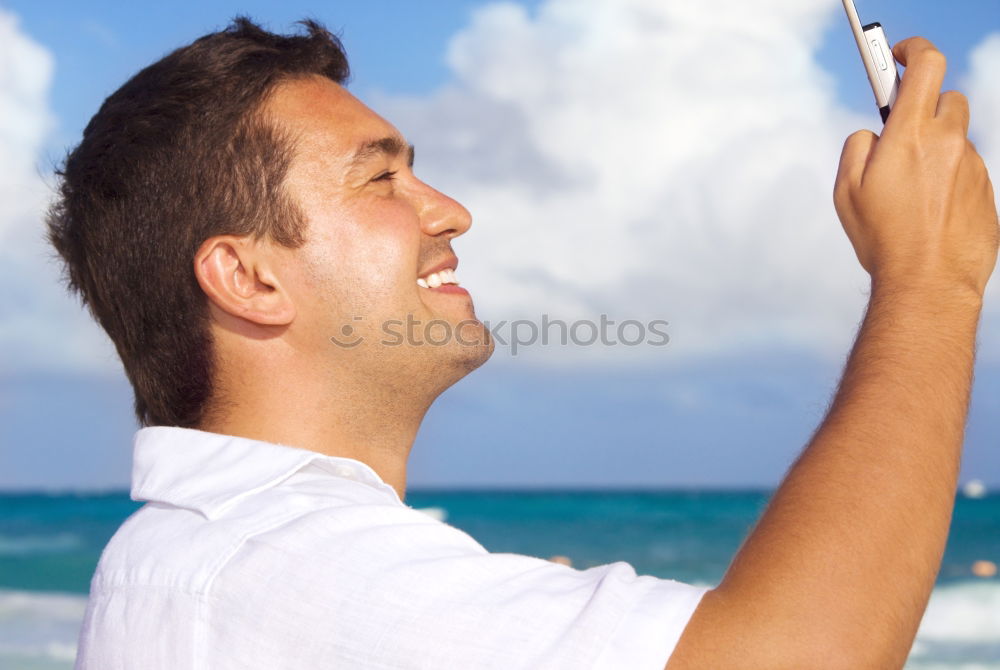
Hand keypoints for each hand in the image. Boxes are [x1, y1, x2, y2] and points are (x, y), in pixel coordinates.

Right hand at [833, 36, 998, 298]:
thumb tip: (873, 132)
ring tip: (914, 191)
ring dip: (938, 149)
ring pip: (958, 138)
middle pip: (947, 98)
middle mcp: (949, 143)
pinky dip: (950, 179)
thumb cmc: (882, 239)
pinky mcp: (988, 191)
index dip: (912, 51)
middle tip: (903, 134)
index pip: (926, 65)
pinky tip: (931, 212)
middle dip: (925, 108)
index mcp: (910, 135)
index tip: (899, 55)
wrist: (928, 283)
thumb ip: (857, 147)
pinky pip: (968, 171)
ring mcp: (973, 166)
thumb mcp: (846, 191)